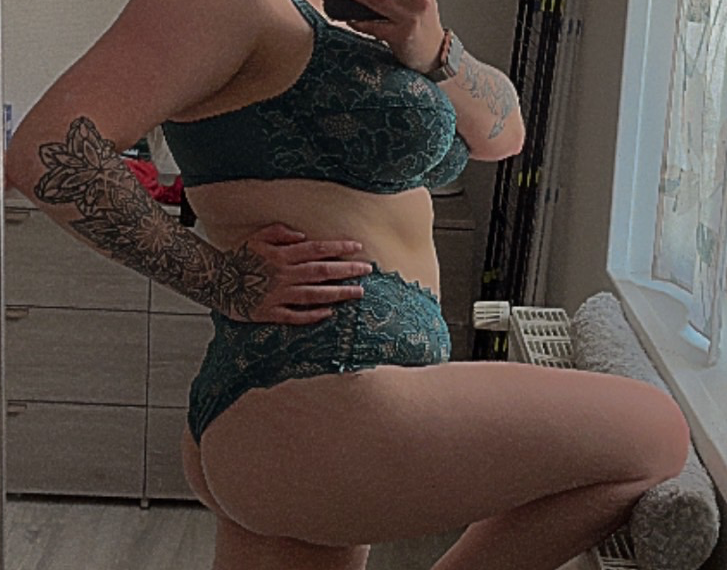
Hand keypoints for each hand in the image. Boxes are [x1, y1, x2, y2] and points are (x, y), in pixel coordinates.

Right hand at [220, 223, 373, 324]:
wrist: (214, 281)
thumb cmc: (238, 258)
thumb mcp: (257, 238)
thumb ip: (280, 232)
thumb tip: (303, 236)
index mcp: (281, 254)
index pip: (317, 249)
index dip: (339, 247)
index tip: (358, 247)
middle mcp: (283, 274)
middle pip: (322, 271)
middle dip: (347, 270)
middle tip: (367, 270)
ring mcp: (277, 295)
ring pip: (314, 294)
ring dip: (338, 293)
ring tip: (358, 292)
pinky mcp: (270, 313)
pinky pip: (296, 315)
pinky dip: (313, 315)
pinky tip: (329, 312)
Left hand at [345, 0, 445, 74]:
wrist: (434, 54)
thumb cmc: (420, 25)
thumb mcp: (416, 2)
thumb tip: (364, 0)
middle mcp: (418, 0)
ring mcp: (411, 17)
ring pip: (376, 2)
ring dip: (357, 0)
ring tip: (347, 0)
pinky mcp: (401, 35)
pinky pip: (373, 26)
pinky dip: (359, 22)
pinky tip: (352, 19)